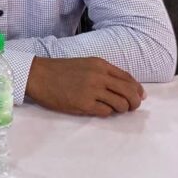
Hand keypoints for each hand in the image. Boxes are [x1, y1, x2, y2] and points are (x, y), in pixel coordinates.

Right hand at [25, 56, 144, 116]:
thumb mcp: (86, 64)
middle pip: (129, 92)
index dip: (137, 90)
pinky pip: (105, 112)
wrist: (38, 75)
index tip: (139, 97)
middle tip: (131, 108)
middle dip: (135, 102)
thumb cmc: (60, 70)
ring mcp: (92, 90)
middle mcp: (100, 76)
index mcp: (101, 65)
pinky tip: (98, 109)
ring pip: (120, 104)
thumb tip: (126, 88)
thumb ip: (105, 74)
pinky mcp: (84, 104)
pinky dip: (106, 113)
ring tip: (113, 109)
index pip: (129, 79)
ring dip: (121, 109)